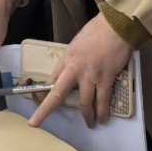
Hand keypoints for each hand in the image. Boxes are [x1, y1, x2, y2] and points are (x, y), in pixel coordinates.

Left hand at [29, 14, 132, 129]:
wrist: (115, 26)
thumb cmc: (97, 31)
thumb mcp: (77, 43)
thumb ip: (73, 58)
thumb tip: (72, 71)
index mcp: (67, 58)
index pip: (52, 79)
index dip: (46, 92)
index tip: (41, 101)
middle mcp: (75, 70)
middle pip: (58, 94)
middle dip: (45, 110)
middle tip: (36, 123)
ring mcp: (91, 76)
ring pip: (84, 103)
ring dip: (87, 116)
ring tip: (90, 124)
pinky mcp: (106, 79)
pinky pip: (103, 100)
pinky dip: (102, 111)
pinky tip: (102, 118)